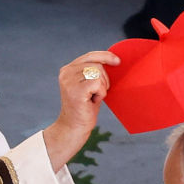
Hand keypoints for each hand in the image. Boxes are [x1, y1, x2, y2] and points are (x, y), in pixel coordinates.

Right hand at [43, 50, 119, 171]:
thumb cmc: (84, 108)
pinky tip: (92, 101)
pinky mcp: (75, 90)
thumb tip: (112, 60)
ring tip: (92, 97)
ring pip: (98, 72)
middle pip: (97, 64)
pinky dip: (101, 93)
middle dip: (104, 79)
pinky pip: (98, 83)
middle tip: (96, 93)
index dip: (106, 56)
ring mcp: (69, 80)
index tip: (117, 61)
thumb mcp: (89, 86)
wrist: (73, 127)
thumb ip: (93, 72)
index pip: (90, 55)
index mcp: (68, 69)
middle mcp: (66, 72)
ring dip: (102, 87)